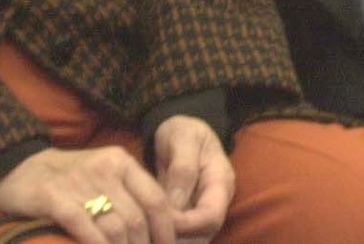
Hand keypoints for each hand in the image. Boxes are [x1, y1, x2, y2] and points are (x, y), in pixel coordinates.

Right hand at [0, 145, 175, 243]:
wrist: (20, 167)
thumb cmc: (71, 179)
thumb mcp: (105, 176)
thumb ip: (131, 195)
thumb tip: (164, 226)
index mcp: (122, 162)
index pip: (156, 199)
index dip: (167, 230)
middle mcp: (104, 169)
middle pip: (137, 217)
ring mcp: (79, 183)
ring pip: (115, 226)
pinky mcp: (53, 198)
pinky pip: (84, 227)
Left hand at [153, 116, 233, 242]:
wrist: (181, 131)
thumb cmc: (183, 131)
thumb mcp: (184, 138)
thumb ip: (182, 167)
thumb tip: (175, 204)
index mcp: (221, 182)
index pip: (211, 217)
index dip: (187, 224)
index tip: (161, 217)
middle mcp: (215, 202)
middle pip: (202, 236)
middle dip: (174, 238)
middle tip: (144, 232)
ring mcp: (201, 211)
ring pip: (190, 240)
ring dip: (167, 239)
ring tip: (142, 233)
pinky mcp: (187, 216)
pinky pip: (178, 235)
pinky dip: (161, 236)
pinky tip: (143, 231)